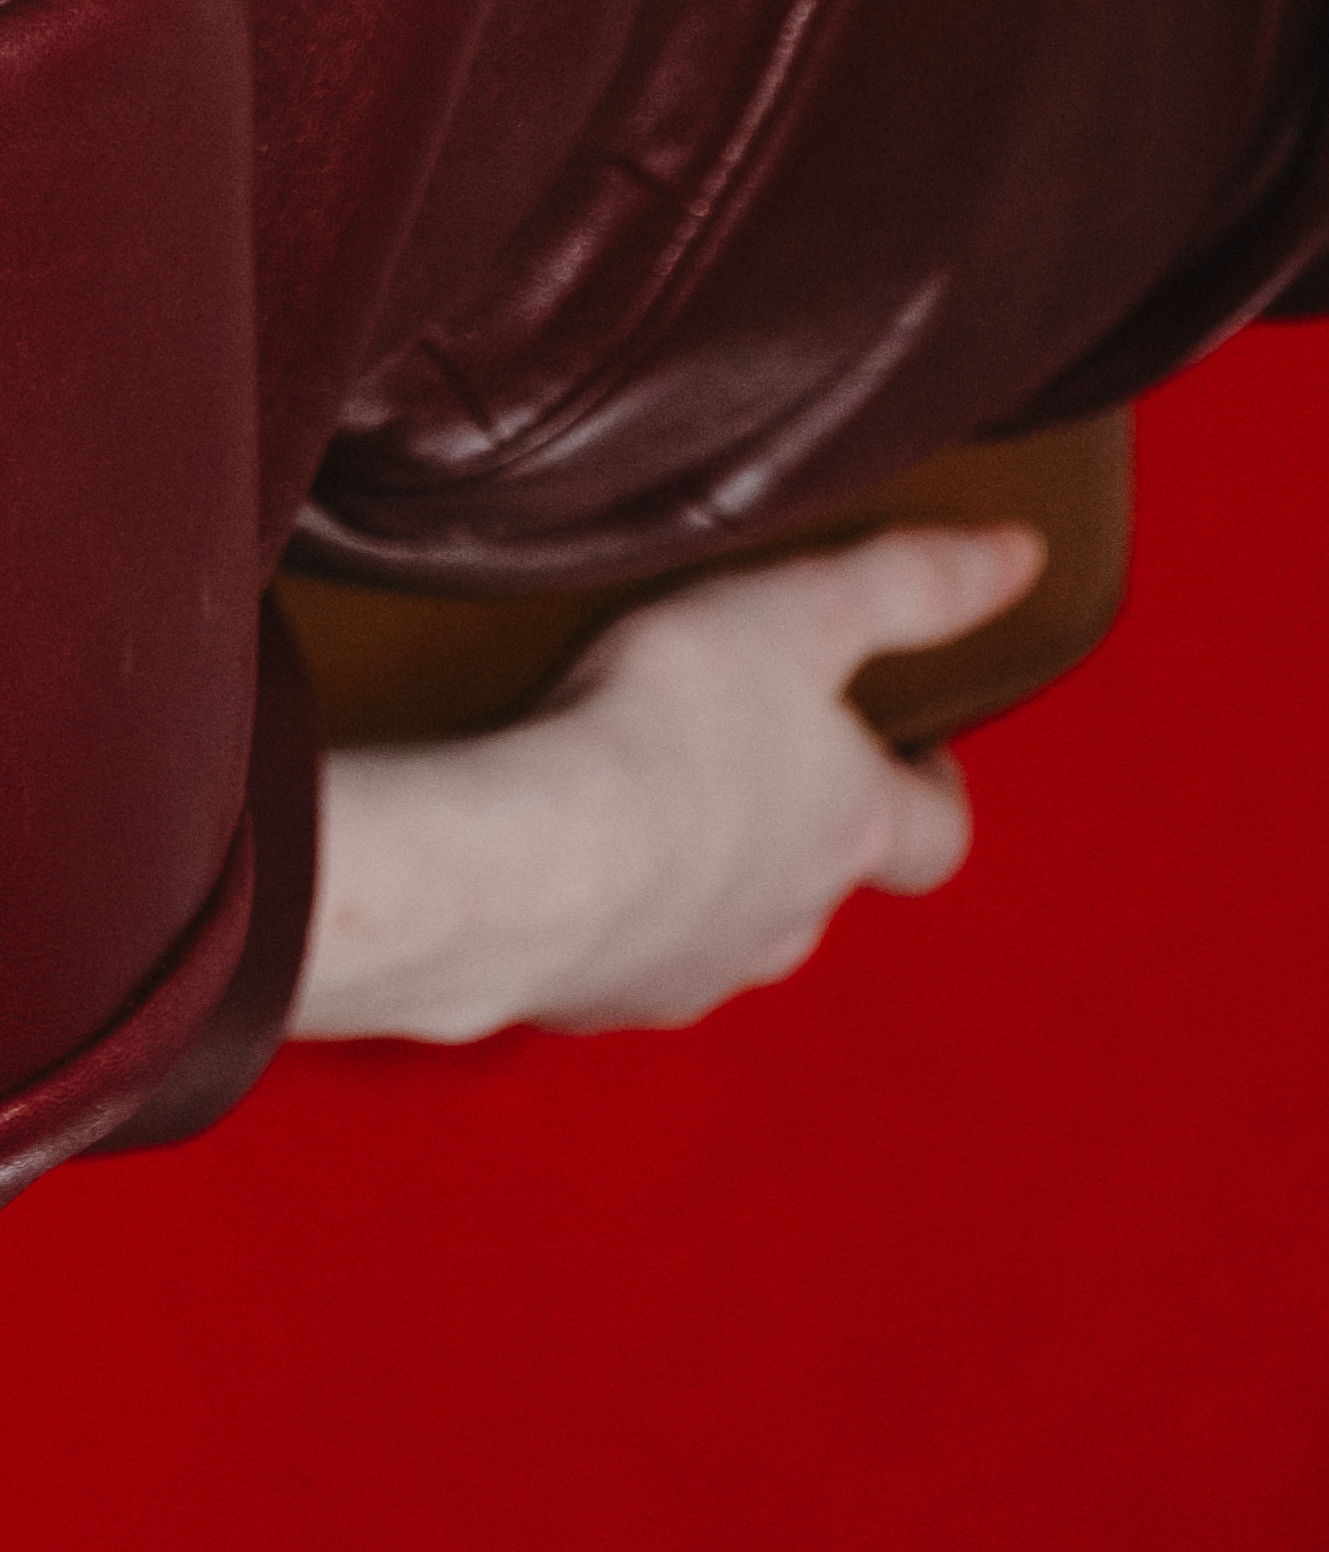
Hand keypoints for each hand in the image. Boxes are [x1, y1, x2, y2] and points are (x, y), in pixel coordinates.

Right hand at [288, 522, 1043, 1045]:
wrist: (528, 862)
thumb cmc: (669, 725)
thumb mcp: (800, 611)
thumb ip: (910, 583)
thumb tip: (1023, 556)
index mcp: (851, 829)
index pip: (937, 833)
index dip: (933, 789)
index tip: (911, 743)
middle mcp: (789, 917)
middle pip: (821, 879)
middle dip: (792, 823)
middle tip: (740, 747)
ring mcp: (692, 967)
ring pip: (717, 922)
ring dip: (692, 870)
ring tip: (626, 794)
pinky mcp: (593, 996)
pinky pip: (613, 952)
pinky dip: (598, 905)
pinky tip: (548, 849)